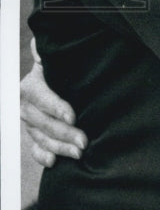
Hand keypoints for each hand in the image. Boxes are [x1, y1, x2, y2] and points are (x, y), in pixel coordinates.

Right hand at [20, 39, 86, 166]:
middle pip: (44, 123)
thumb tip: (40, 48)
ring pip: (42, 138)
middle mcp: (25, 106)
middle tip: (84, 141)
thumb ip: (47, 52)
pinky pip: (35, 148)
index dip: (57, 108)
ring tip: (78, 153)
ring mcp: (28, 122)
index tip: (73, 117)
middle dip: (65, 133)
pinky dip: (42, 155)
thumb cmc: (58, 67)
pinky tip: (53, 162)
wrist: (50, 78)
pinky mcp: (33, 134)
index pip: (43, 99)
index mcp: (30, 87)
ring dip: (60, 147)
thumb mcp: (54, 58)